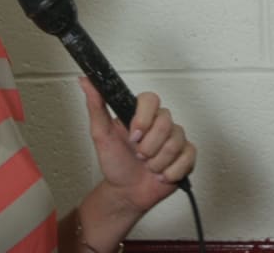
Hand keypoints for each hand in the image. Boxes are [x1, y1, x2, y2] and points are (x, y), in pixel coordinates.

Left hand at [81, 77, 195, 214]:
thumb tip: (85, 81)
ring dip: (157, 162)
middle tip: (138, 156)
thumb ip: (95, 106)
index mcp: (141, 114)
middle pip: (165, 123)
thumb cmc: (116, 163)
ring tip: (148, 167)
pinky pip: (188, 157)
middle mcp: (160, 122)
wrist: (126, 192)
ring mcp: (175, 138)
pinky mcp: (186, 155)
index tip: (133, 136)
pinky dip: (171, 171)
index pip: (151, 99)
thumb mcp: (101, 135)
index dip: (144, 119)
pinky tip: (161, 174)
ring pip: (175, 143)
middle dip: (148, 147)